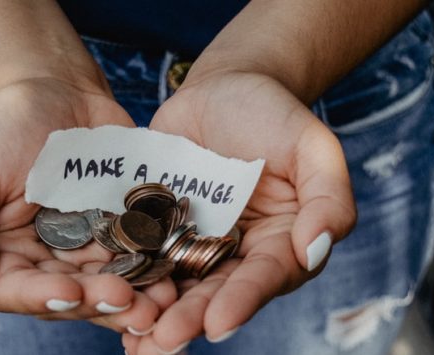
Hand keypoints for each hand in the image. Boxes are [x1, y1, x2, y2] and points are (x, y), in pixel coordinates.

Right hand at [0, 79, 176, 333]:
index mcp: (6, 258)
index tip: (71, 292)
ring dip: (137, 300)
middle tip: (128, 301)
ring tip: (160, 302)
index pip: (17, 292)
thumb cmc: (6, 131)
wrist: (58, 92)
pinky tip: (175, 277)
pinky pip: (143, 259)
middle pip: (72, 298)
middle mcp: (48, 264)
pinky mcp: (126, 234)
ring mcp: (90, 252)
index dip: (44, 298)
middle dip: (99, 304)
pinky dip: (158, 271)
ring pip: (111, 288)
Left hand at [123, 72, 356, 353]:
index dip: (242, 301)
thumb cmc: (275, 113)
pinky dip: (127, 280)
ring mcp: (195, 244)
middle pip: (215, 293)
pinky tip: (105, 302)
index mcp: (281, 244)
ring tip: (134, 342)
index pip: (264, 277)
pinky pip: (142, 257)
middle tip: (164, 341)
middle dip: (190, 319)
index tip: (218, 323)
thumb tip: (314, 251)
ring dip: (155, 315)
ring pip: (176, 286)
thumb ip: (328, 198)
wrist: (224, 87)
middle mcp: (238, 254)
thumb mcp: (312, 146)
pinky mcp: (158, 229)